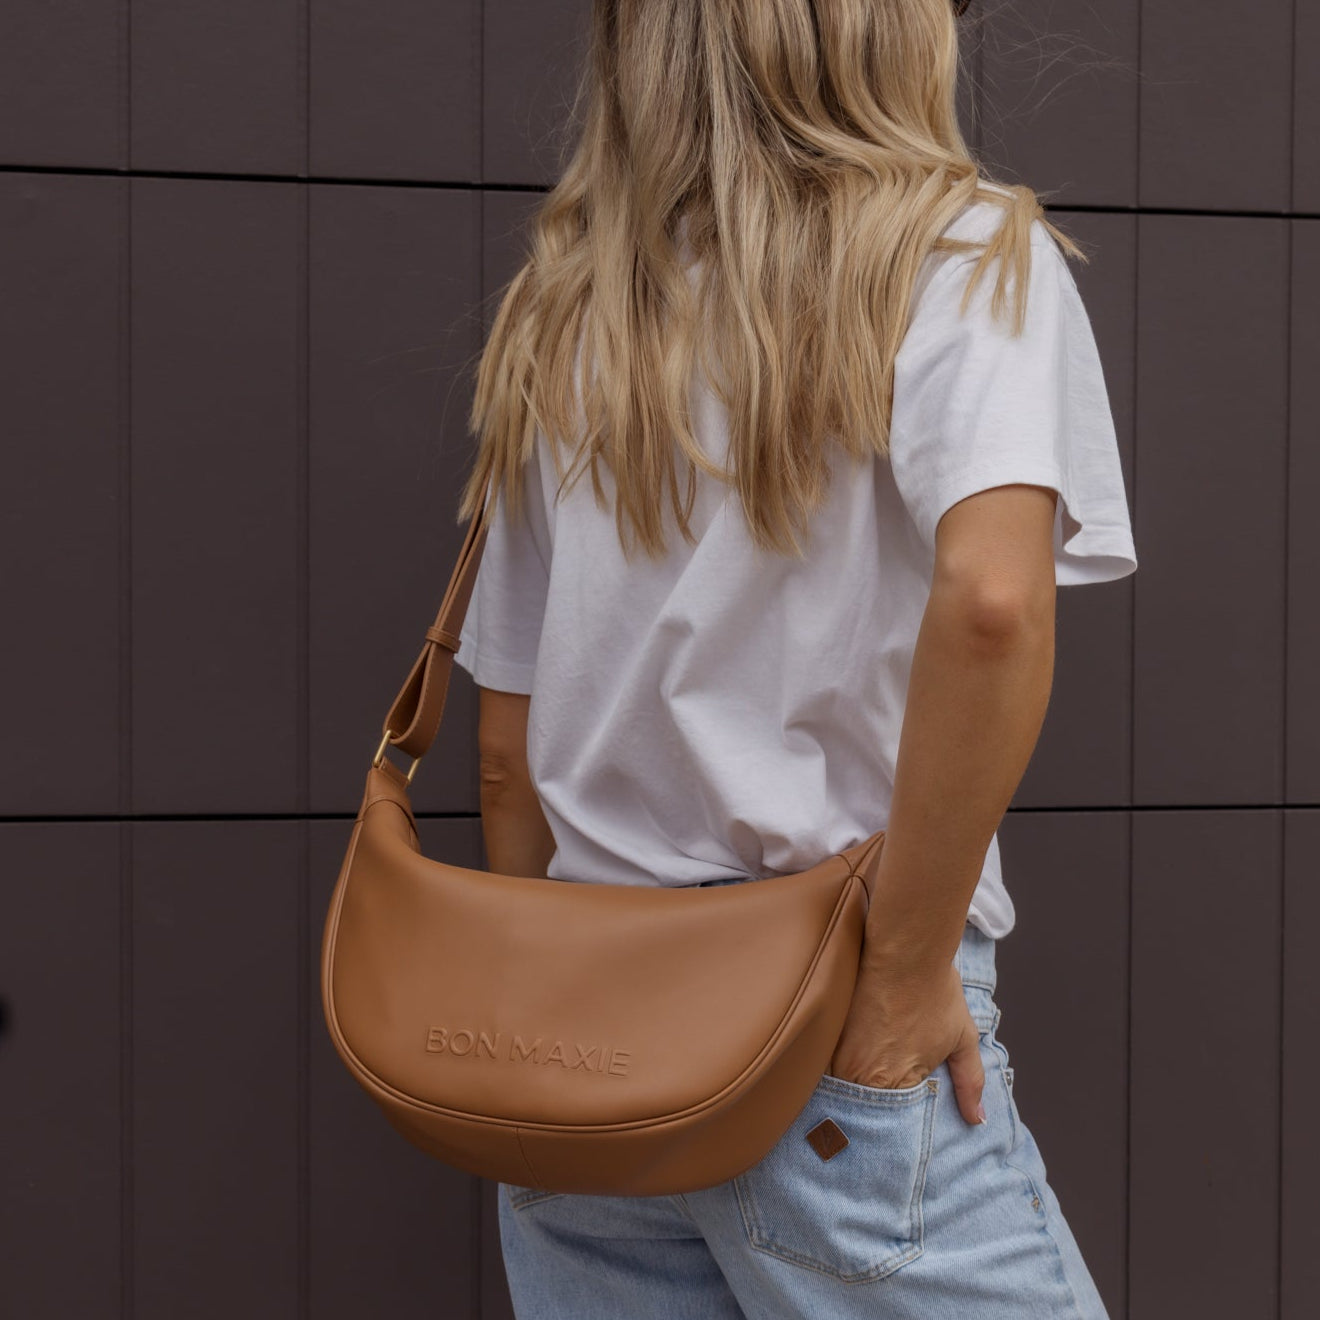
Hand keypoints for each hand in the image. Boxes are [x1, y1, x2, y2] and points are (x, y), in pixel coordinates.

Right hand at [827, 956, 985, 1125]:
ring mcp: (841, 1051)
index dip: (886, 1124)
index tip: (885, 1129)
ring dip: (845, 1091)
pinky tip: (841, 1063)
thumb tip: (977, 1120)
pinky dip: (833, 1066)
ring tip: (850, 1093)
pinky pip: (825, 1061)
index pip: (886, 1120)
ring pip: (838, 1087)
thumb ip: (970, 1083)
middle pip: (857, 1106)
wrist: (905, 951)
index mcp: (896, 1080)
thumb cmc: (936, 992)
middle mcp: (863, 1072)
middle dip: (860, 1113)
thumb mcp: (963, 1038)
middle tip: (862, 1116)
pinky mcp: (828, 1029)